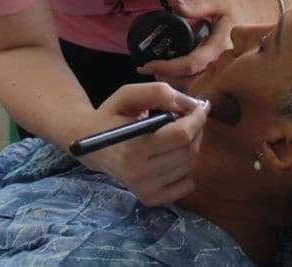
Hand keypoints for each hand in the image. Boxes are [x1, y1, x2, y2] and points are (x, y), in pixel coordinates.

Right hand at [77, 82, 209, 205]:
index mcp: (132, 146)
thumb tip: (190, 104)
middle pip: (189, 151)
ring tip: (175, 135)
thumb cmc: (111, 116)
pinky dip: (186, 168)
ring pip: (190, 166)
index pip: (181, 135)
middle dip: (196, 130)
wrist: (91, 146)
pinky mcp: (151, 199)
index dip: (197, 118)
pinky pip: (187, 185)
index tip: (199, 106)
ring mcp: (145, 189)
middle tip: (189, 118)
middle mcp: (138, 173)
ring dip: (191, 146)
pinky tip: (170, 156)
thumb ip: (157, 92)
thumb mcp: (127, 95)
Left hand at [136, 0, 282, 84]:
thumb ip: (196, 6)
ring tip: (155, 72)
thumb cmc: (239, 8)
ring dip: (175, 84)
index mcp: (220, 48)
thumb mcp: (218, 3)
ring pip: (197, 88)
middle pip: (191, 83)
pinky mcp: (226, 76)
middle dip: (167, 79)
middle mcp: (224, 65)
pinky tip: (173, 77)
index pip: (189, 64)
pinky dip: (187, 84)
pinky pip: (204, 86)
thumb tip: (173, 2)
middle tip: (146, 70)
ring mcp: (226, 74)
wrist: (264, 17)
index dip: (167, 67)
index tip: (146, 64)